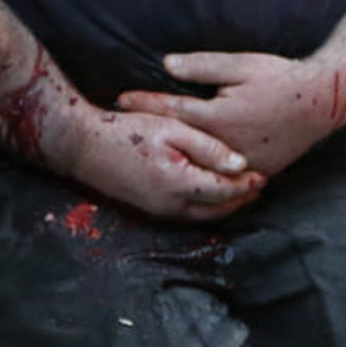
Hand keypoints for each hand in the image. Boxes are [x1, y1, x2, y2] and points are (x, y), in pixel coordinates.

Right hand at [53, 106, 265, 220]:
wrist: (82, 146)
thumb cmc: (127, 131)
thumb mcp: (173, 129)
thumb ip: (209, 148)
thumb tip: (242, 165)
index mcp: (179, 184)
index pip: (225, 191)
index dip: (247, 184)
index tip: (263, 173)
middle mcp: (169, 205)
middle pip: (218, 210)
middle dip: (241, 199)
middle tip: (260, 184)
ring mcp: (158, 212)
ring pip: (204, 217)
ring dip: (226, 206)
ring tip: (243, 189)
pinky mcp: (149, 210)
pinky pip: (188, 215)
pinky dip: (207, 208)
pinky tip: (214, 193)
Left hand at [117, 51, 338, 176]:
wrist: (323, 102)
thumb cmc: (282, 78)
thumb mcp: (241, 65)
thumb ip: (202, 67)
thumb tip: (166, 65)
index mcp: (218, 118)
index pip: (170, 111)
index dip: (144, 103)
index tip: (120, 99)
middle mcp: (225, 146)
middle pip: (178, 143)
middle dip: (151, 133)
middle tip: (124, 128)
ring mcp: (241, 164)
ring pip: (199, 164)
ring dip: (174, 156)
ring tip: (151, 151)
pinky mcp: (257, 171)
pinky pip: (223, 175)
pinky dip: (203, 170)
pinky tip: (190, 168)